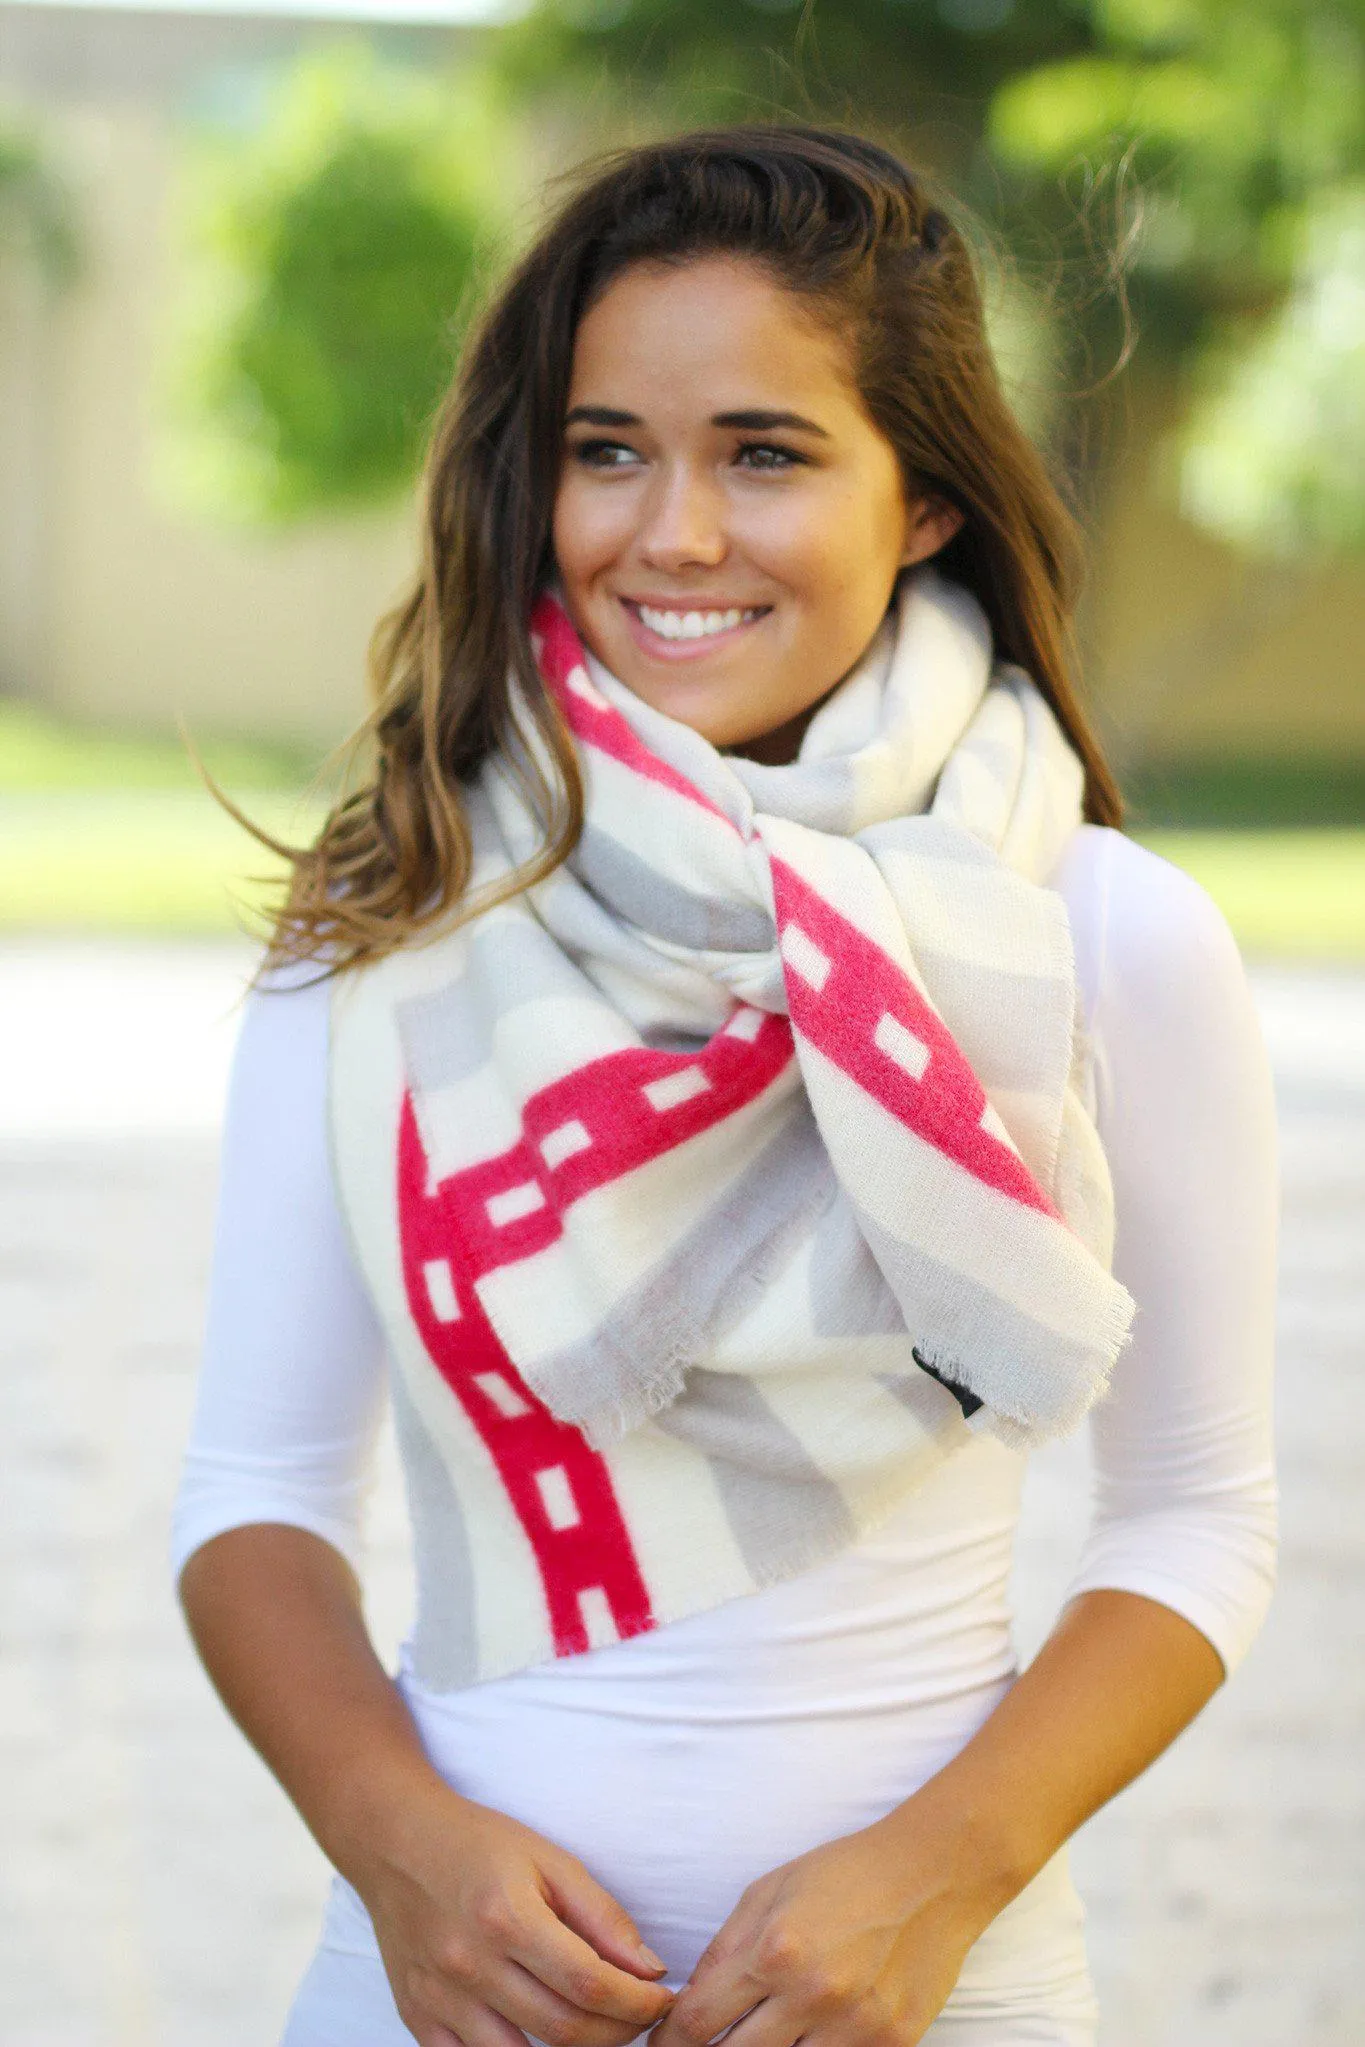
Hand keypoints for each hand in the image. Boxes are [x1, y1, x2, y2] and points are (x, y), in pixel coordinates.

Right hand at [350, 1773, 676, 2046]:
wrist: (395, 1840)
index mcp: (508, 1917)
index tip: (662, 1999)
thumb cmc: (479, 1844)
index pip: (590, 1985)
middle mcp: (470, 1964)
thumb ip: (602, 1917)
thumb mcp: (550, 1860)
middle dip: (618, 2031)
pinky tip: (540, 2037)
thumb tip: (650, 1970)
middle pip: (564, 2031)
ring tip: (597, 2026)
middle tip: (639, 2015)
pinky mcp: (417, 2017)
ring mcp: (439, 1998)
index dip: (638, 2004)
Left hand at [645, 1800, 1005, 2046]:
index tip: (663, 2045)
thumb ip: (725, 1949)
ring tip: (760, 2036)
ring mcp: (855, 2027)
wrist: (933, 1874)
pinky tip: (806, 2037)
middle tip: (706, 2044)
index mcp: (775, 1950)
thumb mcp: (769, 1891)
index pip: (699, 2022)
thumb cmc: (845, 1874)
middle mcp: (812, 1994)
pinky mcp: (892, 2046)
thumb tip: (689, 2000)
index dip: (670, 2041)